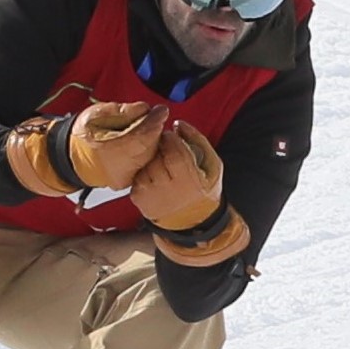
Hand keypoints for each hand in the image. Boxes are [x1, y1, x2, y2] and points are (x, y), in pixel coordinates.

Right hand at [5, 101, 167, 196]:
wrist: (70, 159)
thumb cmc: (82, 135)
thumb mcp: (97, 114)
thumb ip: (122, 111)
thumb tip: (145, 109)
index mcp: (112, 150)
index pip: (143, 135)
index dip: (154, 121)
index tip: (161, 109)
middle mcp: (122, 167)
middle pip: (150, 146)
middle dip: (155, 130)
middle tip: (155, 116)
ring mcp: (126, 177)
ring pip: (150, 157)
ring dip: (153, 141)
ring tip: (148, 128)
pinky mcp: (129, 181)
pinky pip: (145, 164)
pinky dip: (148, 152)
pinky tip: (143, 143)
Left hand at [132, 121, 251, 267]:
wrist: (192, 223)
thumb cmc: (204, 191)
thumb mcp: (212, 165)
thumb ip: (197, 140)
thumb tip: (178, 124)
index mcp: (189, 180)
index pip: (173, 151)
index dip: (171, 140)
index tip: (172, 137)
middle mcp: (168, 189)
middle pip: (156, 157)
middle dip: (159, 148)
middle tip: (165, 149)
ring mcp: (151, 195)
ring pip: (145, 165)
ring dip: (151, 160)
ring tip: (161, 165)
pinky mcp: (139, 200)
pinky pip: (137, 177)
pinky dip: (144, 173)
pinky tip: (155, 177)